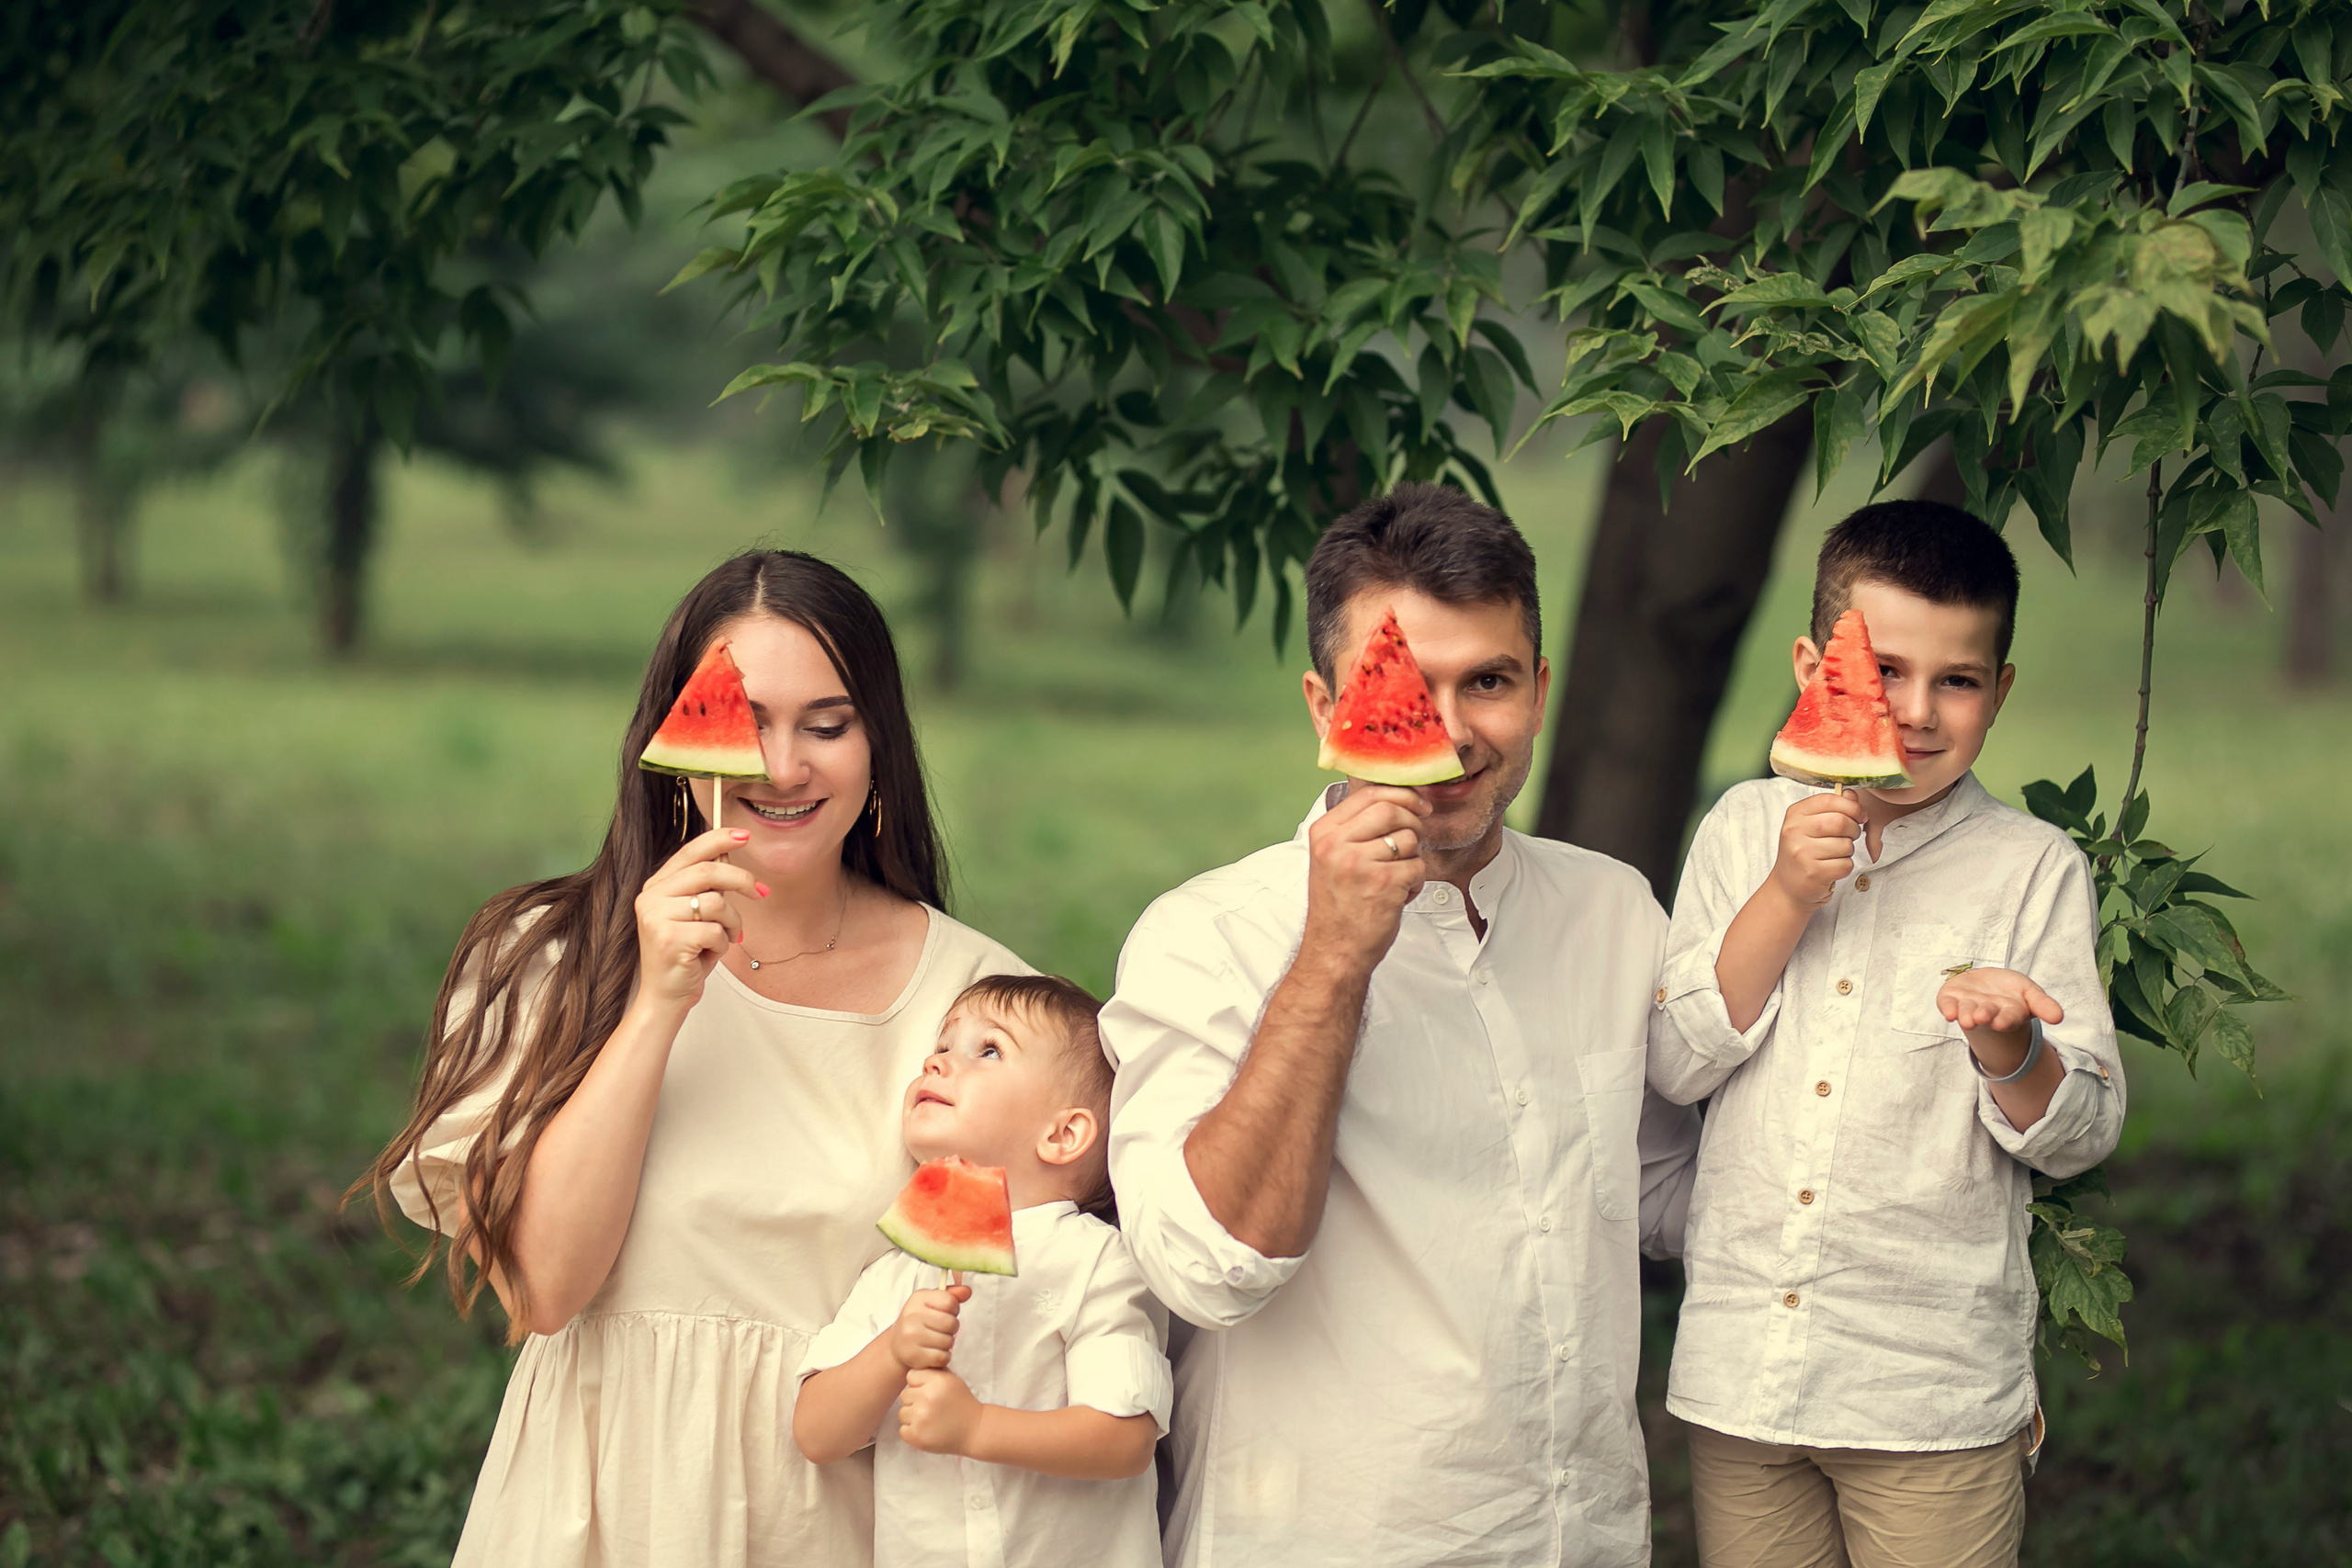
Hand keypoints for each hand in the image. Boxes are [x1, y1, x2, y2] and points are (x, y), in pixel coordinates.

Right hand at [631, 827, 766, 1011]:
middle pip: (708, 872)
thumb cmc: (685, 956)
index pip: (690, 852)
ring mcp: (657, 918)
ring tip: (723, 939)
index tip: (744, 835)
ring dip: (731, 923)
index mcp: (656, 887)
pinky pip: (715, 931)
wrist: (665, 997)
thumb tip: (729, 858)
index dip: (718, 840)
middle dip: (741, 880)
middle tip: (760, 893)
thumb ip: (706, 888)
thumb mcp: (695, 916)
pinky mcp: (669, 939)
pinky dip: (722, 944)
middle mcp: (651, 898)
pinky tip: (709, 954)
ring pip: (717, 903)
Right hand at [887, 1284, 968, 1370]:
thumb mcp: (931, 1302)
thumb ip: (951, 1295)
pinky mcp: (913, 1356)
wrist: (898, 1343)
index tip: (947, 1313)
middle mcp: (911, 1316)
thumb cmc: (919, 1320)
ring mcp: (910, 1336)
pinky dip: (942, 1357)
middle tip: (943, 1330)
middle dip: (952, 1328)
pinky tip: (934, 1352)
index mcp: (918, 1298)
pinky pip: (942, 1358)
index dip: (954, 1309)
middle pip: (951, 1323)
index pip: (949, 1302)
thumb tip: (967, 1291)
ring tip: (937, 1341)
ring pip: (948, 1342)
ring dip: (947, 1344)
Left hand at [898, 1368, 983, 1455]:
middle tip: (931, 1407)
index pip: (911, 1376)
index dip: (919, 1384)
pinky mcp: (916, 1435)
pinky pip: (903, 1430)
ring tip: (930, 1420)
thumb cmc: (961, 1403)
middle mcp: (927, 1397)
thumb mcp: (952, 1380)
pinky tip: (927, 1431)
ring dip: (913, 1417)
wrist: (974, 1430)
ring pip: (902, 1413)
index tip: (930, 1391)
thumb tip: (915, 1364)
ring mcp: (921, 1418)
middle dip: (915, 1400)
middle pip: (905, 1395)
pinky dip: (913, 1432)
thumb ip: (933, 1371)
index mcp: (937, 1381)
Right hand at [1300, 784, 1432, 970]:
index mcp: (1323, 833)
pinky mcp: (1383, 882)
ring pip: (1409, 839)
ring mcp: (1359, 862)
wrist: (1334, 951)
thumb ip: (1355, 829)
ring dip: (1412, 859)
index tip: (1418, 804)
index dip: (1401, 794)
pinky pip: (1418, 866)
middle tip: (1413, 841)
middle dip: (1412, 823)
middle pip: (1391, 809)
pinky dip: (1415, 883)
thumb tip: (1397, 801)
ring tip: (1395, 879)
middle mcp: (1337, 844)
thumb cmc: (1338, 908)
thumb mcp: (1332, 859)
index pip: (1368, 794)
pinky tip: (1396, 896)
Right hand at [1767, 791, 1864, 908]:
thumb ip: (1832, 808)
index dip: (1851, 806)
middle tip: (1849, 836)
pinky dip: (1845, 867)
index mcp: (1794, 815)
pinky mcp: (1813, 873)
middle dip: (1854, 830)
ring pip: (1846, 845)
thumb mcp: (1811, 825)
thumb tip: (1852, 795)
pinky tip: (1831, 868)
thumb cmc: (1803, 852)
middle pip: (1840, 822)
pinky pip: (1845, 864)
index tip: (1859, 815)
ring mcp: (1802, 853)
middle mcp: (1794, 831)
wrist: (1787, 886)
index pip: (1828, 800)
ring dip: (1848, 851)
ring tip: (1834, 855)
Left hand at [1937, 966, 2063, 1037]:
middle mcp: (1987, 1012)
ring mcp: (1968, 1006)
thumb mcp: (2031, 994)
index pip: (2008, 1019)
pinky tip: (1948, 1013)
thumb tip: (2059, 1018)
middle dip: (1984, 1016)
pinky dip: (1947, 1008)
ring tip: (1967, 1019)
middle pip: (1986, 1015)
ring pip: (1966, 1011)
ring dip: (1965, 1014)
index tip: (2001, 1023)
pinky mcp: (1951, 999)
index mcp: (2008, 1013)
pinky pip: (1947, 1005)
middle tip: (1981, 1017)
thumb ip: (2043, 1005)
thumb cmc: (2011, 991)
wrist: (1986, 984)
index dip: (2005, 1021)